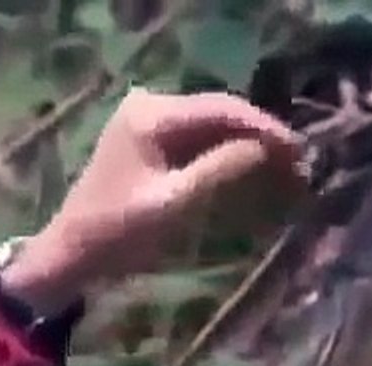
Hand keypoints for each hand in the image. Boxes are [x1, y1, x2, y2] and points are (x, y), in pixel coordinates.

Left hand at [0, 88, 305, 313]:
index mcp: (151, 115)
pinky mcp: (143, 140)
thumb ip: (221, 168)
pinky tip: (246, 168)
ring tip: (281, 168)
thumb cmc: (117, 233)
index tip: (301, 153)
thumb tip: (267, 145)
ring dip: (242, 144)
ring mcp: (142, 121)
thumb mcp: (174, 203)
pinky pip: (192, 138)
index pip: (222, 109)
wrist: (70, 253)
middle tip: (299, 164)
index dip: (265, 129)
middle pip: (217, 112)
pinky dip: (220, 152)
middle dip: (258, 137)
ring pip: (208, 125)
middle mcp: (146, 106)